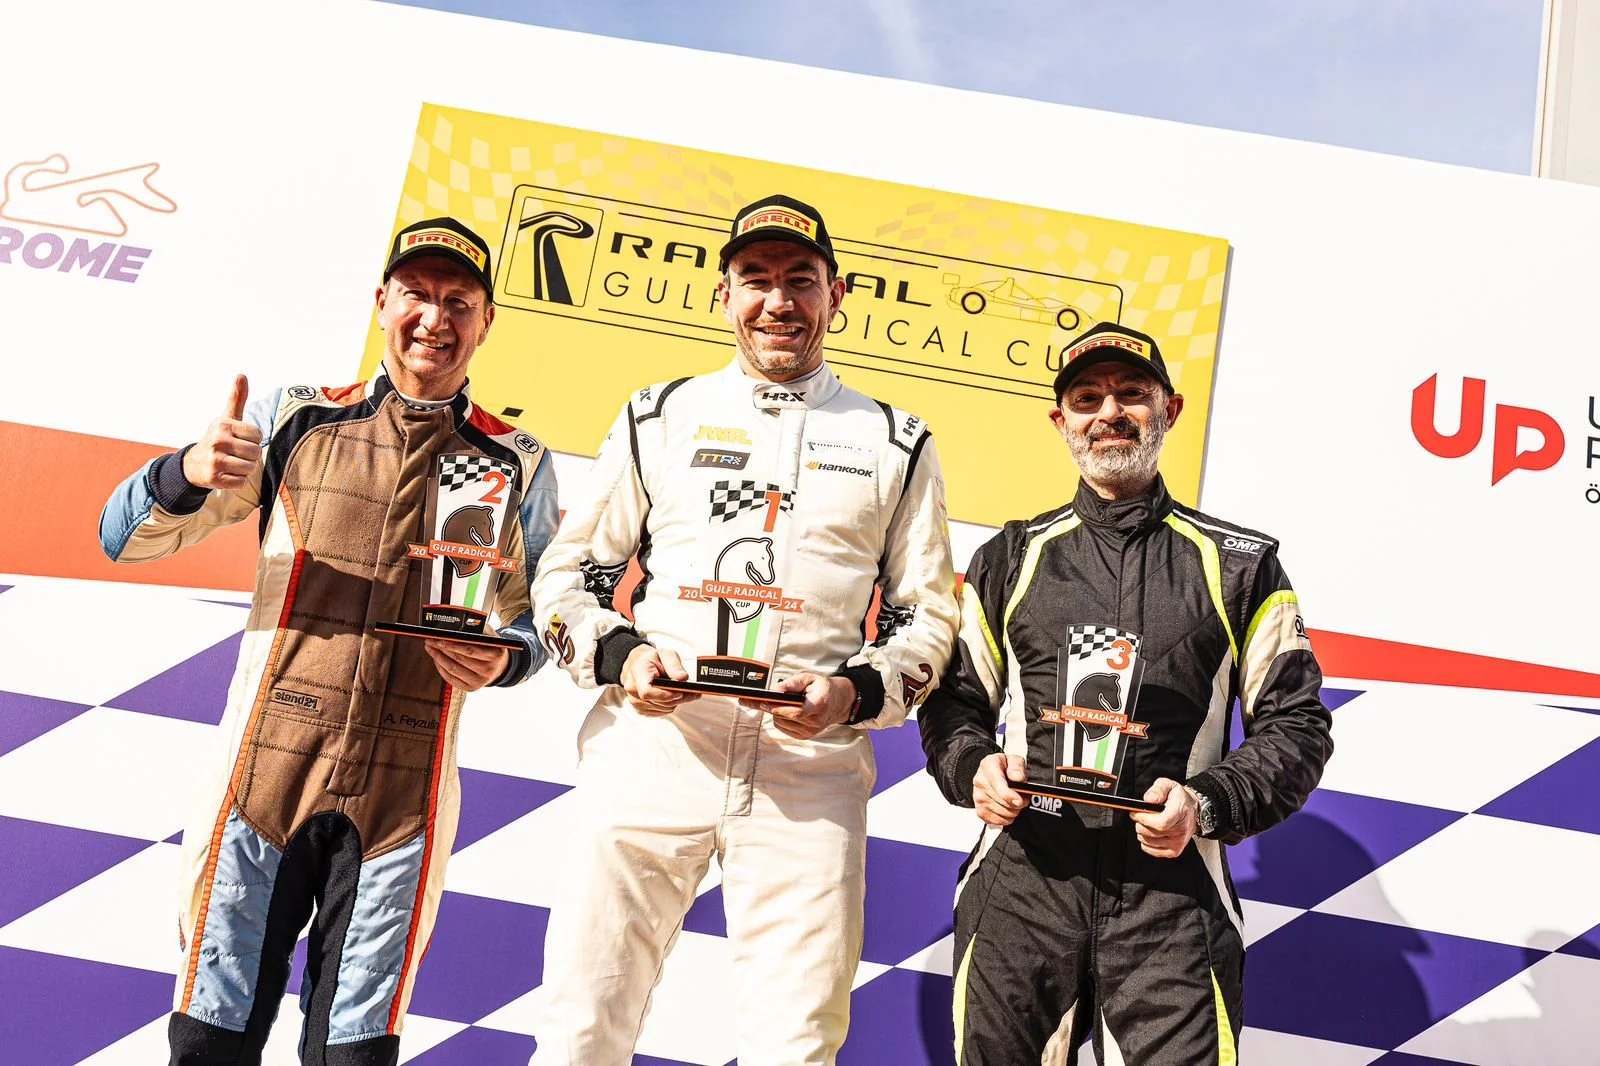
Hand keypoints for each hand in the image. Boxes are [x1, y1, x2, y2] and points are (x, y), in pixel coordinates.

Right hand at [182, 374, 263, 490]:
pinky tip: (226, 474)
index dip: (252, 440)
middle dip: (250, 455)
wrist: (194, 464)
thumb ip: (237, 398)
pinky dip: (238, 480)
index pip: (258, 436)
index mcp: (223, 426)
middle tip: (235, 453)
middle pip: (256, 453)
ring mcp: (215, 461)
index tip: (239, 439)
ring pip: (250, 468)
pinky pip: (241, 482)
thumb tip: (241, 375)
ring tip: (232, 463)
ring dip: (245, 468)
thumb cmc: (218, 438)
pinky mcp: (215, 479)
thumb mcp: (226, 417)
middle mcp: (217, 442)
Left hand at [424, 634, 508, 691]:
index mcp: (495, 655)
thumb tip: (456, 626)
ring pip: (452, 669)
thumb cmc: (491, 647)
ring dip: (438, 657)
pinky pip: (450, 678)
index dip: (452, 644)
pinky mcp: (471, 688)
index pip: (469, 650)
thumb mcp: (490, 635)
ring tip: (430, 648)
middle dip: (442, 649)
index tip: (439, 638)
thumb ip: (477, 629)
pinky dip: (441, 667)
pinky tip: (436, 659)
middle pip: (459, 659)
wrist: (499, 667)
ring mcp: (479, 682)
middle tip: (431, 640)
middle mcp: (488, 671)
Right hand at [620, 644, 693, 715]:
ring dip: (675, 701)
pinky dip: (671, 705)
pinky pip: (661, 712)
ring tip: (683, 691)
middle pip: (658, 702)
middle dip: (677, 698)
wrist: (641, 665)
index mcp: (637, 673)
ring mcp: (635, 701)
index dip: (665, 695)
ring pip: (662, 708)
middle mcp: (633, 689)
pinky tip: (674, 695)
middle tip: (693, 692)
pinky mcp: (641, 709)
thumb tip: (683, 678)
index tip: (680, 692)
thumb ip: (674, 665)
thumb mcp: (666, 654)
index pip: (647, 692)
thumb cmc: (654, 660)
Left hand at [745, 673, 853, 738]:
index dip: (778, 708)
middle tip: (754, 699)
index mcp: (819, 704)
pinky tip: (785, 710)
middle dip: (769, 707)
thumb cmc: (823, 688)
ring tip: (782, 702)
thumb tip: (777, 690)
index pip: (796, 711)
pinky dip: (780, 718)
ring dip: (776, 712)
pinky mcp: (804, 736)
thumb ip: (793, 683)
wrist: (837, 702)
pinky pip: (783, 727)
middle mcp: (815, 721)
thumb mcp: (810, 678)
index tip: (763, 702)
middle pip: (785, 717)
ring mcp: (810, 731)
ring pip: (780, 722)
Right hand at [973, 752, 1027, 825]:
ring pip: (1001, 813)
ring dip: (1013, 810)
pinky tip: (1008, 808)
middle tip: (1023, 797)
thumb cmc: (1004, 768)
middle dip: (1017, 802)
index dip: (1008, 795)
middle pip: (1001, 801)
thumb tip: (1018, 778)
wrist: (993, 774)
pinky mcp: (980, 811)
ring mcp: (978, 797)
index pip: (997, 783)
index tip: (1019, 801)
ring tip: (1015, 801)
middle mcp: (980, 781)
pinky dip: (1007, 818)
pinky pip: (997, 821)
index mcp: (988, 766)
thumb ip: (1017, 767)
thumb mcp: (1014, 760)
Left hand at [1129, 778, 1199, 858]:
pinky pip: (1150, 850)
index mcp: (1180, 813)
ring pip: (1148, 841)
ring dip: (1142, 832)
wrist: (1194, 810)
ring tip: (1146, 823)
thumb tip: (1148, 800)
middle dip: (1139, 823)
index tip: (1135, 813)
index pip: (1160, 823)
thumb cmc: (1179, 798)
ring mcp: (1177, 843)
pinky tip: (1150, 833)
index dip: (1144, 819)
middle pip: (1151, 832)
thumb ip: (1158, 790)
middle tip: (1139, 816)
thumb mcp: (1169, 785)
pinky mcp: (1174, 851)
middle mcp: (1180, 831)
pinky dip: (1146, 842)